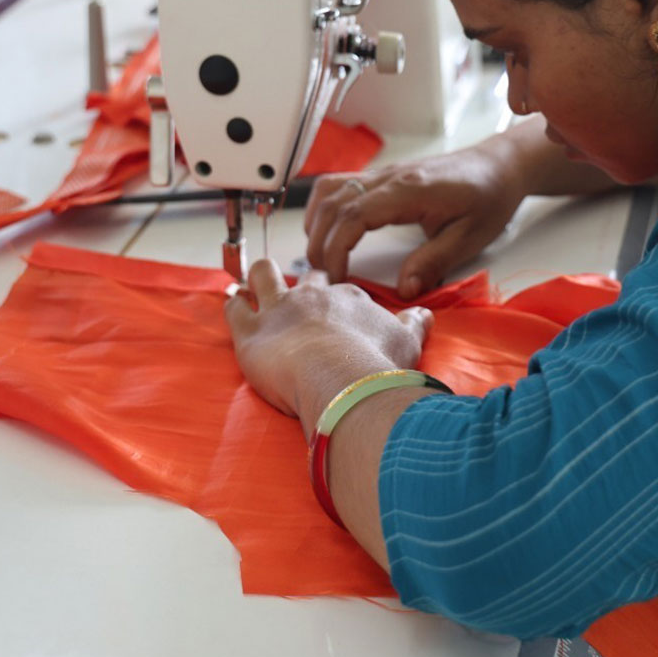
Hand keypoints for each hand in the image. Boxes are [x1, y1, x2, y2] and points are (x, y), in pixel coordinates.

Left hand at [225, 259, 432, 429]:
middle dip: (303, 283)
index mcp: (348, 298)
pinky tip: (233, 302)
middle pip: (305, 277)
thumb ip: (414, 325)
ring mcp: (279, 310)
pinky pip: (234, 308)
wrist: (342, 381)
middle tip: (302, 299)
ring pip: (263, 275)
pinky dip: (232, 304)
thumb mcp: (407, 343)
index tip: (338, 312)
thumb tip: (424, 314)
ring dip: (260, 277)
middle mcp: (313, 296)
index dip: (338, 300)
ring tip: (257, 281)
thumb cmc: (375, 365)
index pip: (341, 290)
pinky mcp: (251, 332)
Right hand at [304, 143, 526, 298]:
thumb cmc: (489, 197)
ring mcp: (385, 173)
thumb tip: (405, 290)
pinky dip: (325, 208)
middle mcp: (391, 177)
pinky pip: (340, 184)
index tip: (336, 279)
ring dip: (316, 222)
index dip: (335, 248)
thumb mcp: (471, 236)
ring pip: (330, 188)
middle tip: (321, 278)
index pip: (353, 215)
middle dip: (318, 242)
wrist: (499, 166)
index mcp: (409, 190)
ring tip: (320, 257)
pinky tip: (328, 231)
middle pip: (333, 202)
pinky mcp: (385, 176)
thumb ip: (435, 261)